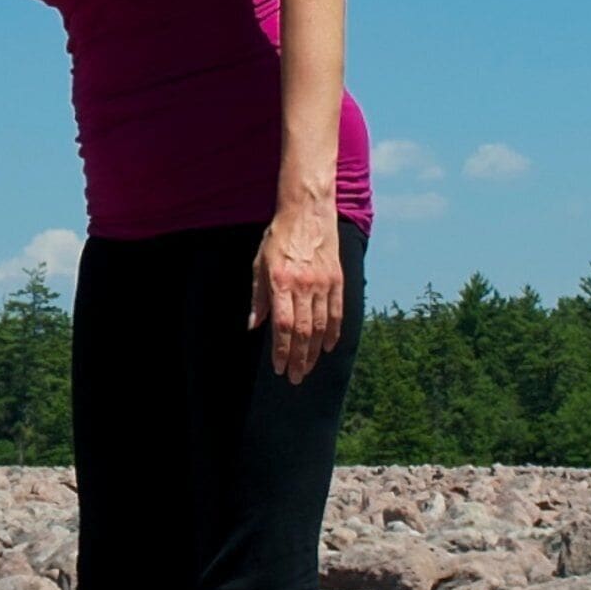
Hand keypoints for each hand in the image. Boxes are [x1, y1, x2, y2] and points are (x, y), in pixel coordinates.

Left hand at [249, 205, 346, 382]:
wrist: (307, 211)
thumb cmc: (278, 238)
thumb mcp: (259, 264)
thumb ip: (258, 297)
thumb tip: (253, 326)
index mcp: (282, 283)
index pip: (284, 326)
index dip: (282, 351)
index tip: (279, 368)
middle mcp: (304, 286)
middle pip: (304, 332)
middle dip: (300, 359)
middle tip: (295, 378)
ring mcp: (323, 283)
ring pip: (322, 326)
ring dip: (315, 352)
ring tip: (309, 368)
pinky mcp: (337, 280)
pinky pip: (337, 312)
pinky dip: (334, 333)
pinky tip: (329, 347)